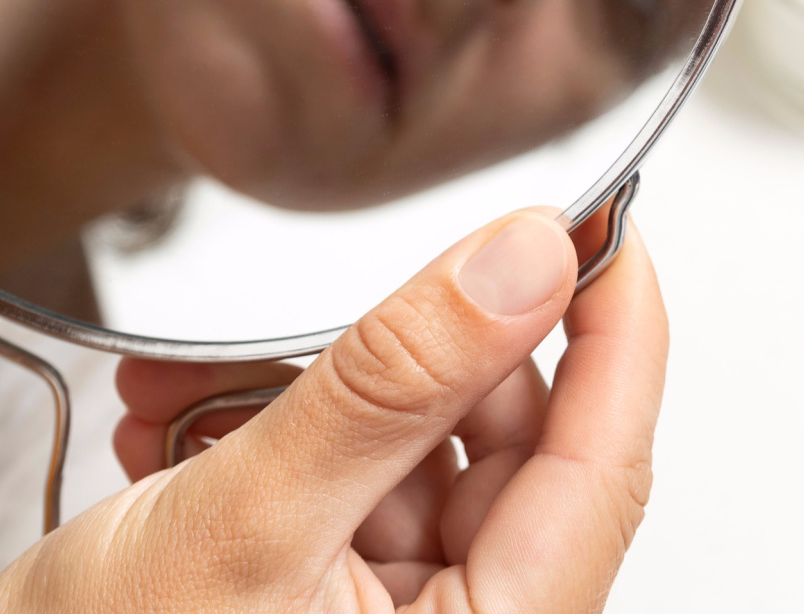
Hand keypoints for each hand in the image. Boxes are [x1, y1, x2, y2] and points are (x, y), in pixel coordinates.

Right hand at [0, 209, 666, 612]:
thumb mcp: (247, 522)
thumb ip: (394, 385)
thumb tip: (523, 262)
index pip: (605, 463)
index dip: (619, 327)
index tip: (607, 227)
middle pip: (501, 444)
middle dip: (406, 358)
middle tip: (341, 306)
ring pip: (412, 448)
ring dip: (309, 394)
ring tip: (198, 388)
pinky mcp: (339, 600)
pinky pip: (348, 479)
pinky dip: (272, 434)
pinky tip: (184, 423)